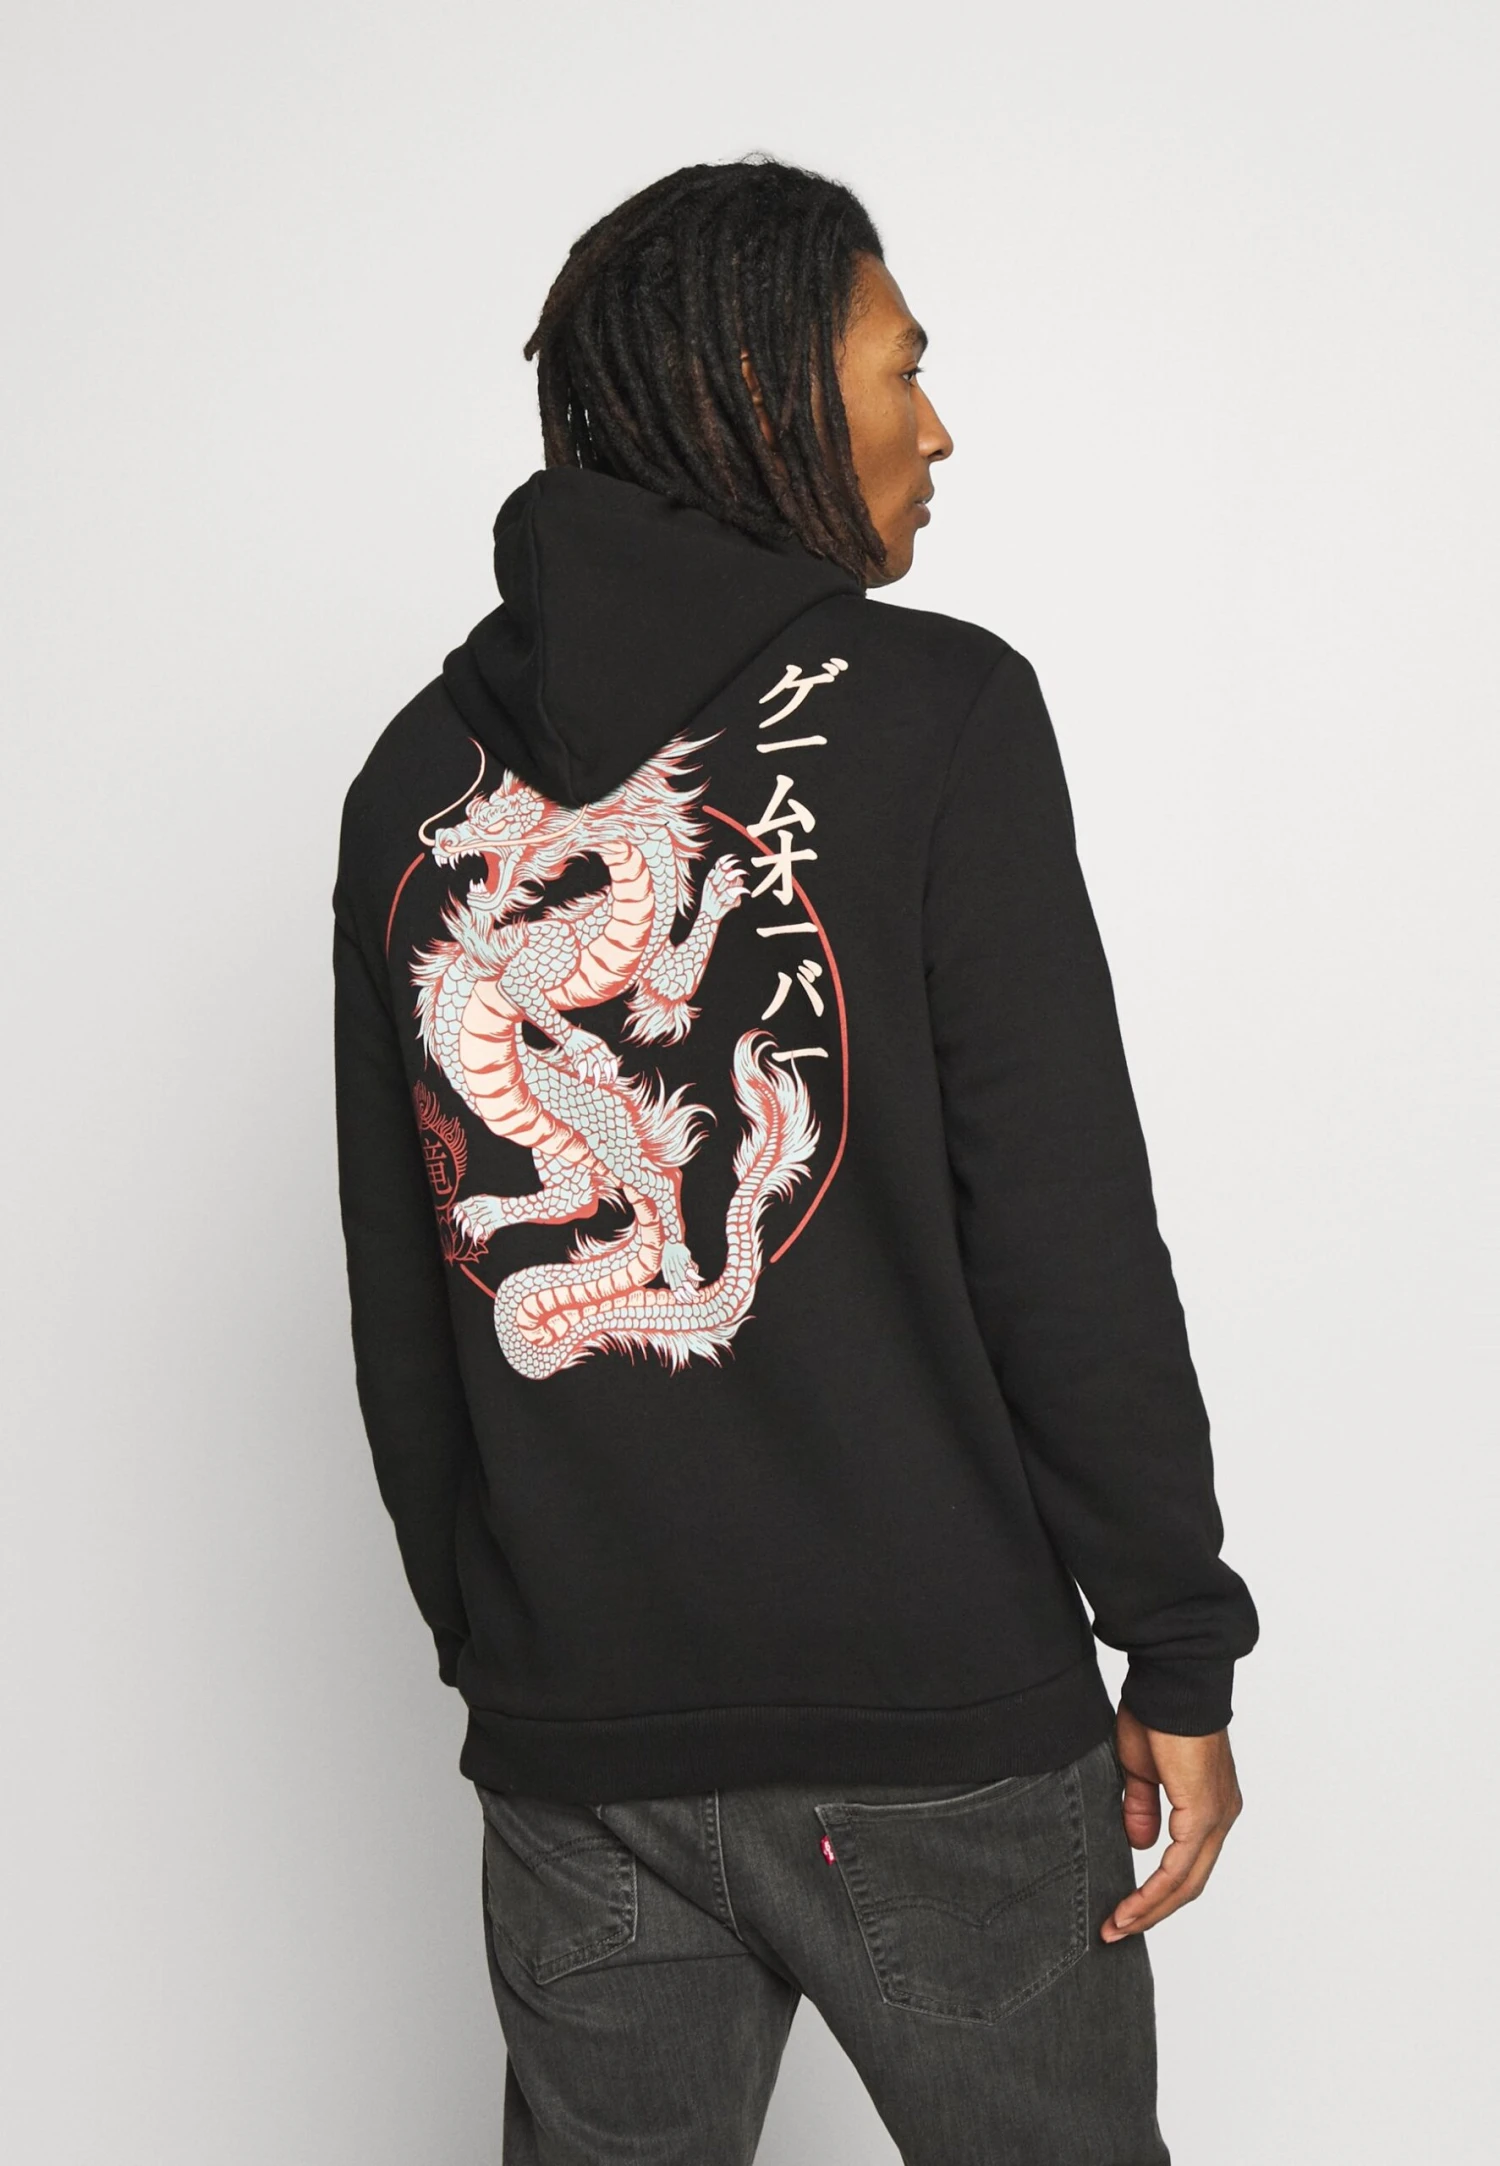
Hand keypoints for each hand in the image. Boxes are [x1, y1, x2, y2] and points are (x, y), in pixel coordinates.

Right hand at [1100, 1704, 1242, 1940]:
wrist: (1171, 1682)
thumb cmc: (1155, 1711)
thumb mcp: (1141, 1768)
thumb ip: (1143, 1807)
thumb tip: (1141, 1845)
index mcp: (1208, 1803)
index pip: (1187, 1862)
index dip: (1156, 1890)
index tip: (1124, 1908)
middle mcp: (1221, 1815)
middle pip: (1191, 1882)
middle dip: (1152, 1910)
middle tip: (1118, 1928)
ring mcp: (1217, 1816)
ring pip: (1187, 1881)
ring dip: (1151, 1908)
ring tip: (1118, 1925)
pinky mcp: (1204, 1813)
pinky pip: (1179, 1865)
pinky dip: (1154, 1890)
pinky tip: (1132, 1906)